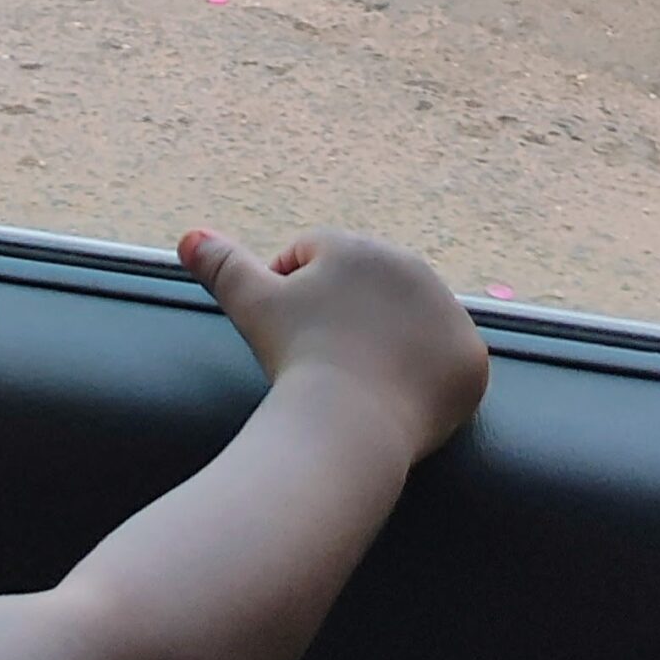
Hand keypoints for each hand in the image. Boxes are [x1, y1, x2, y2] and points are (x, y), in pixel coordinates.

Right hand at [178, 229, 487, 464]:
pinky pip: (444, 365)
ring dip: (388, 343)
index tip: (289, 336)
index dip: (293, 296)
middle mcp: (411, 267)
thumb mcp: (251, 304)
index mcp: (358, 247)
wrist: (348, 421)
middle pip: (368, 290)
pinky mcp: (471, 360)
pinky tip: (396, 400)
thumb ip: (222, 265)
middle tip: (322, 362)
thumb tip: (189, 237)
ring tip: (356, 380)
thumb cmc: (296, 358)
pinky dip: (425, 380)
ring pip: (408, 324)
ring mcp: (448, 314)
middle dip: (346, 317)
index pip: (317, 258)